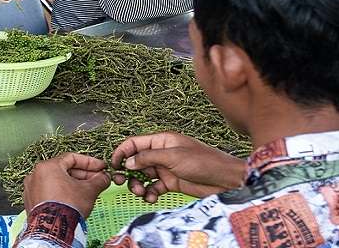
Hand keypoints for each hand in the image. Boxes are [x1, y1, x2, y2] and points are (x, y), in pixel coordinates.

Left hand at [23, 153, 109, 217]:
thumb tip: (104, 178)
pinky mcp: (31, 202)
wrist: (53, 229)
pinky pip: (48, 192)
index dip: (90, 162)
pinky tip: (72, 200)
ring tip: (86, 191)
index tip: (100, 167)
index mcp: (48, 166)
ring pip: (56, 182)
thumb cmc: (67, 206)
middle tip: (96, 179)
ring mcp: (31, 189)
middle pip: (63, 170)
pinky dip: (61, 193)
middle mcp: (35, 175)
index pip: (72, 158)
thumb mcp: (89, 190)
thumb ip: (99, 180)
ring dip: (72, 184)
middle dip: (82, 175)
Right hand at [111, 132, 245, 202]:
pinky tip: (151, 197)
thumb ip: (148, 158)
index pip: (134, 143)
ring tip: (140, 192)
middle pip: (136, 161)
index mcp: (161, 140)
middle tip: (122, 182)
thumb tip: (129, 161)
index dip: (122, 152)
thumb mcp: (173, 157)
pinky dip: (149, 193)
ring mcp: (165, 168)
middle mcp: (161, 153)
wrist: (224, 180)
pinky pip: (153, 187)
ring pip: (142, 176)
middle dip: (128, 171)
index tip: (114, 164)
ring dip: (137, 185)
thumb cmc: (204, 162)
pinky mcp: (171, 182)